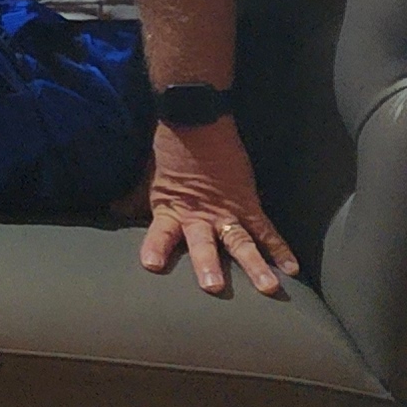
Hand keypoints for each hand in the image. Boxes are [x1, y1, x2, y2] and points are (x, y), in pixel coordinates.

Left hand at [138, 120, 295, 297]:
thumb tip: (114, 212)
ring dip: (255, 265)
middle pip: (203, 244)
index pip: (160, 233)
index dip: (156, 247)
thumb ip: (133, 201)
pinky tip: (292, 268)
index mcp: (172, 209)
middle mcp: (199, 215)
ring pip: (241, 242)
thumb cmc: (170, 151)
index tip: (152, 265)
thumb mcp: (148, 178)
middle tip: (214, 287)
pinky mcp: (249, 203)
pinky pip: (267, 230)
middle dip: (208, 265)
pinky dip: (280, 248)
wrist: (197, 119)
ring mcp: (227, 211)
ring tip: (268, 287)